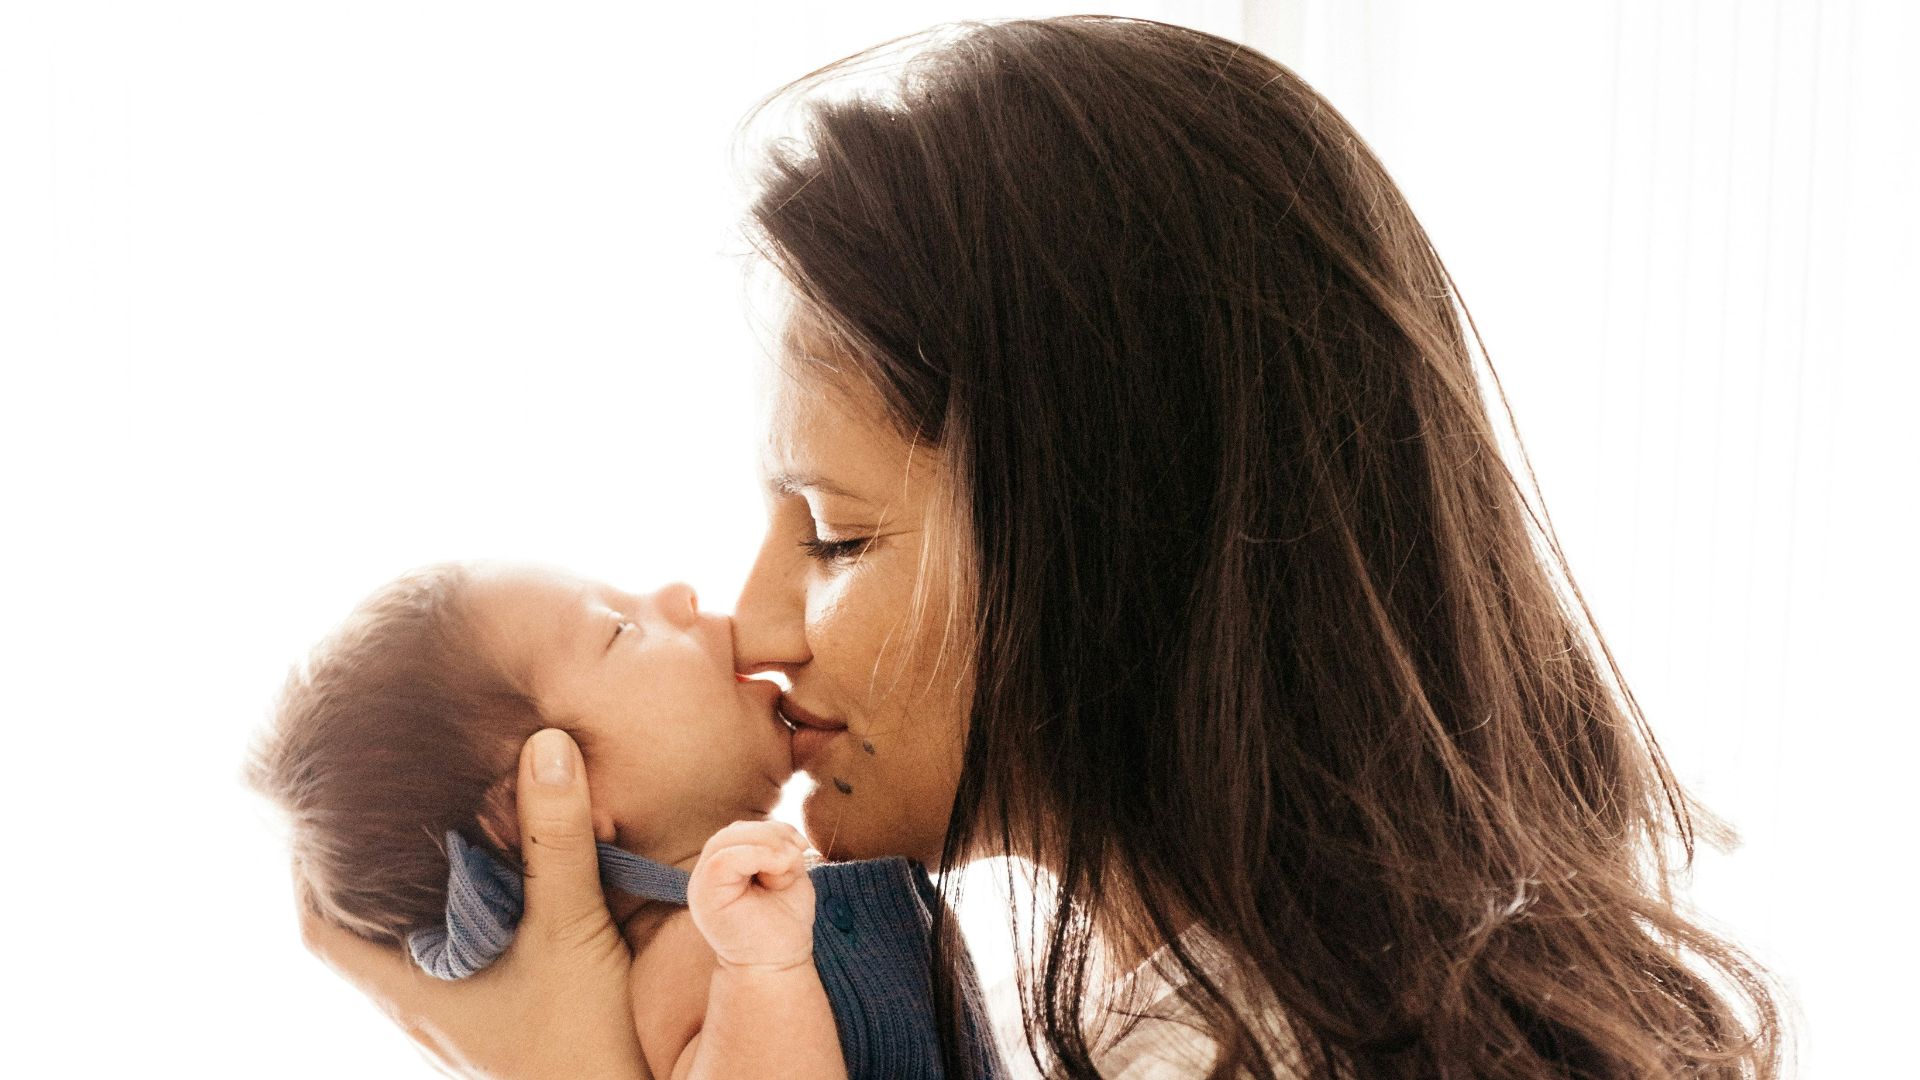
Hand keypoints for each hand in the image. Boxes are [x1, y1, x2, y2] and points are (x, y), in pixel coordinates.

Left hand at [295, 729, 649, 1079]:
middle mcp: (425, 1008)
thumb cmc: (584, 1045)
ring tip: (452, 830)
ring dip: (433, 894)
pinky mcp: (502, 1025)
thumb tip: (543, 743)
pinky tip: (510, 889)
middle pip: (370, 933)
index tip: (321, 814)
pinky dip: (476, 919)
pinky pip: (469, 962)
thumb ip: (555, 839)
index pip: (321, 929)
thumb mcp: (570, 928)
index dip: (310, 871)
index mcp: (410, 989)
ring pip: (424, 948)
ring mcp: (463, 1021)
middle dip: (379, 868)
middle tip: (395, 801)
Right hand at [686, 820, 815, 971]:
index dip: (773, 829)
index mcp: (726, 868)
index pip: (742, 832)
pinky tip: (779, 867)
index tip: (802, 846)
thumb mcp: (786, 876)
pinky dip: (756, 854)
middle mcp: (708, 873)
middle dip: (771, 835)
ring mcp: (702, 884)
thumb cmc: (783, 924)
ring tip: (788, 864)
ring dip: (766, 844)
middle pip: (733, 831)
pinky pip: (723, 860)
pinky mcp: (704, 896)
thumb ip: (779, 850)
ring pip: (726, 840)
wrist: (775, 966)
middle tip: (797, 853)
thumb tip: (779, 836)